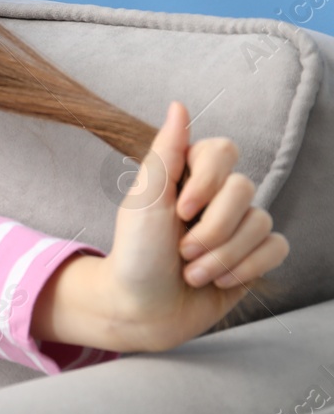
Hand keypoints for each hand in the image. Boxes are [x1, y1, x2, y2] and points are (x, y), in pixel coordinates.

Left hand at [101, 100, 289, 352]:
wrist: (140, 309)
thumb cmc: (136, 252)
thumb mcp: (145, 200)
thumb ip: (165, 151)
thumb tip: (179, 104)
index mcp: (186, 174)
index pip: (224, 150)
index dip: (209, 181)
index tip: (179, 210)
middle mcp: (215, 196)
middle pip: (245, 189)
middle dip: (213, 228)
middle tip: (182, 251)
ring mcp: (236, 226)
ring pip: (262, 222)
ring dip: (224, 255)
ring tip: (192, 272)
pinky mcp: (252, 256)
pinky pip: (277, 247)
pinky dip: (248, 267)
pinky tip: (219, 281)